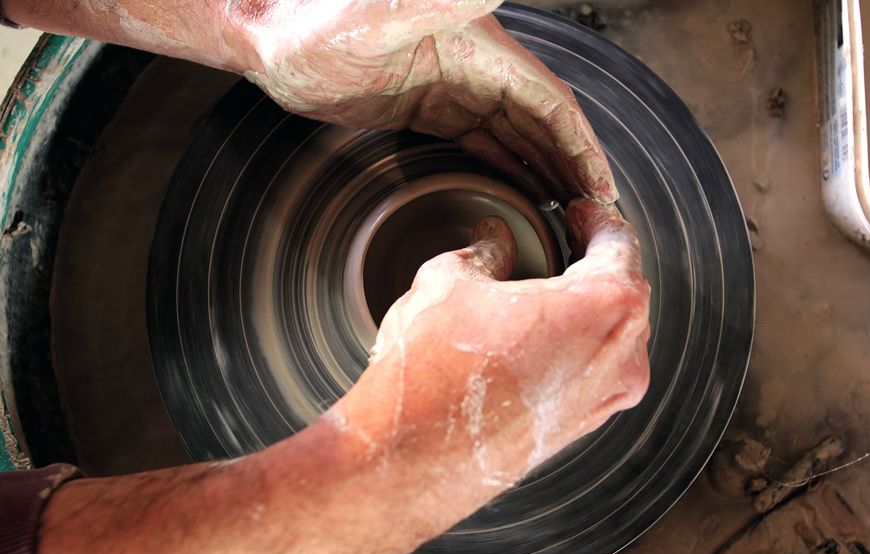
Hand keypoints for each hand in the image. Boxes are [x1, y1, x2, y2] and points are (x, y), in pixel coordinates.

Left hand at [233, 1, 616, 202]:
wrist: (268, 40)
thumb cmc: (312, 26)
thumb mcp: (377, 12)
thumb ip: (437, 1)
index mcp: (478, 47)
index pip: (549, 101)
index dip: (582, 145)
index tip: (602, 188)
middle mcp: (475, 66)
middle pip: (543, 122)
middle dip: (576, 167)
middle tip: (597, 216)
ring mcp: (453, 88)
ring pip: (519, 135)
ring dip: (550, 170)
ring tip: (573, 213)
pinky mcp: (429, 108)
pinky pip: (485, 141)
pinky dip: (513, 166)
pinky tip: (527, 192)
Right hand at [349, 198, 649, 478]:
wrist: (409, 458)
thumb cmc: (433, 371)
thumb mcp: (451, 281)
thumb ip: (484, 251)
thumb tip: (494, 240)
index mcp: (606, 306)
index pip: (618, 241)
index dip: (594, 217)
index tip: (575, 211)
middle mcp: (622, 356)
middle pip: (624, 290)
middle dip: (593, 262)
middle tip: (562, 242)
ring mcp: (606, 399)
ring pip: (612, 335)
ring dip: (585, 308)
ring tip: (543, 291)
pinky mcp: (582, 427)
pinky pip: (594, 372)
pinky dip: (574, 347)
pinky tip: (533, 338)